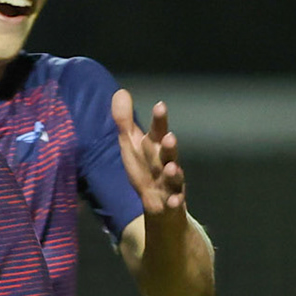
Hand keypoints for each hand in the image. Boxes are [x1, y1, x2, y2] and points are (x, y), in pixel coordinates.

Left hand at [112, 88, 186, 215]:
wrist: (160, 205)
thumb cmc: (146, 169)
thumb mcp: (131, 145)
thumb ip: (125, 121)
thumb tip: (120, 91)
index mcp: (155, 147)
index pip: (158, 131)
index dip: (159, 120)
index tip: (160, 106)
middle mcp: (166, 162)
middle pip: (168, 152)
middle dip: (169, 145)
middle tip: (169, 137)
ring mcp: (170, 183)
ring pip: (174, 177)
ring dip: (174, 172)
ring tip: (171, 168)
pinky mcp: (171, 202)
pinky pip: (175, 202)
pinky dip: (174, 202)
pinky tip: (173, 201)